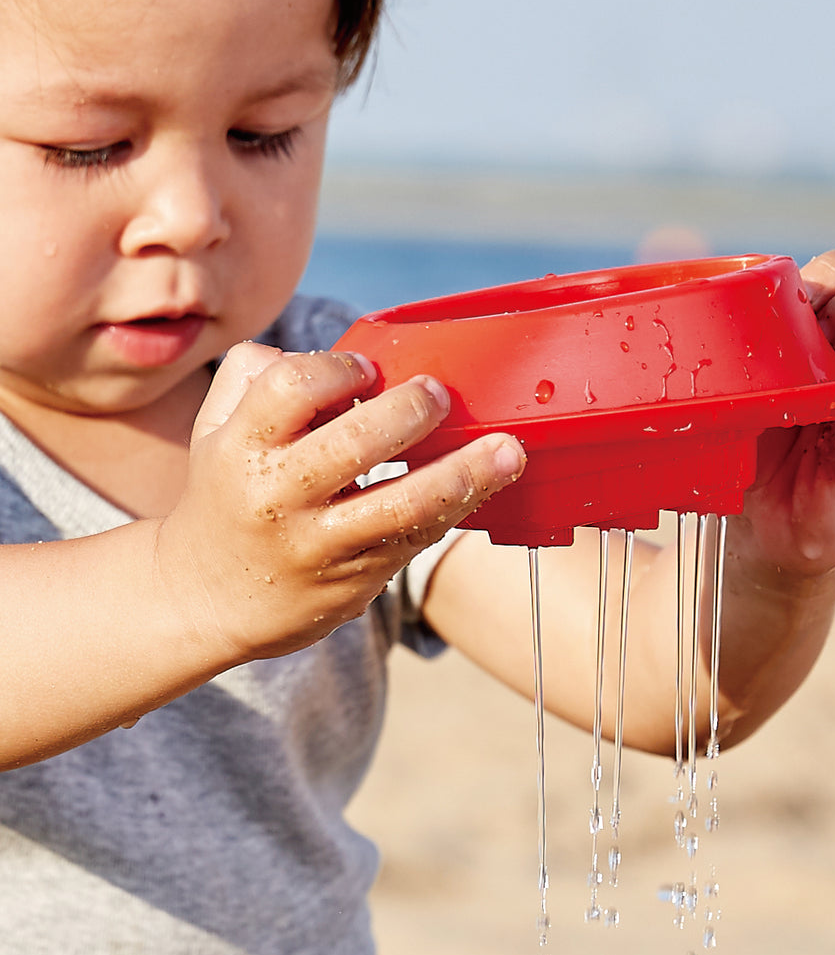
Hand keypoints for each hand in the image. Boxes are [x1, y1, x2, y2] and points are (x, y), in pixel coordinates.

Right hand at [154, 343, 525, 661]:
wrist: (206, 599)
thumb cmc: (226, 495)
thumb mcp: (216, 430)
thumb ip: (256, 377)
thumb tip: (330, 355)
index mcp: (240, 448)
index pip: (291, 389)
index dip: (338, 369)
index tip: (368, 370)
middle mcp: (277, 497)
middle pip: (355, 444)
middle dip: (409, 412)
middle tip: (438, 394)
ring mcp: (320, 544)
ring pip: (402, 505)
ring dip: (465, 473)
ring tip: (507, 449)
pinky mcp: (355, 578)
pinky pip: (416, 537)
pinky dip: (458, 507)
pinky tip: (487, 482)